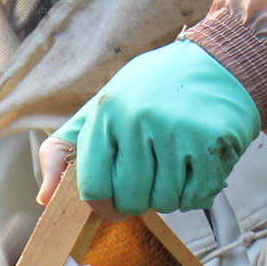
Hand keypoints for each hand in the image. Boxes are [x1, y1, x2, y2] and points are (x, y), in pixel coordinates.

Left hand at [37, 39, 260, 217]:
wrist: (221, 61)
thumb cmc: (156, 91)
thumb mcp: (104, 107)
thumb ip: (67, 149)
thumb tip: (44, 196)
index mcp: (107, 111)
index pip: (93, 187)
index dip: (102, 204)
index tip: (112, 201)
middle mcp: (139, 119)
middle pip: (130, 199)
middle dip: (140, 199)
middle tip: (150, 176)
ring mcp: (176, 130)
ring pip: (164, 201)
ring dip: (170, 195)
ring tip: (174, 164)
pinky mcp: (210, 142)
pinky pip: (195, 197)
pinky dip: (196, 192)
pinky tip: (196, 165)